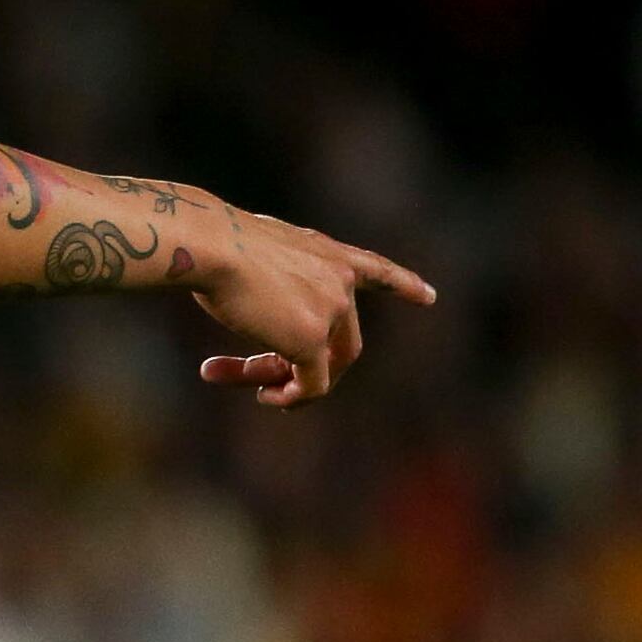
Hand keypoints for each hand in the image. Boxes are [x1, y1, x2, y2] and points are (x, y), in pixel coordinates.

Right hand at [190, 202, 435, 406]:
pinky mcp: (312, 340)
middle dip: (304, 367)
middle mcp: (339, 279)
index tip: (429, 297)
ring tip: (255, 393)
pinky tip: (264, 397)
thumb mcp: (251, 255)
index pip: (375, 269)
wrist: (211, 245)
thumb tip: (253, 307)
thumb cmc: (212, 244)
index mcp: (325, 252)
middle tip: (265, 386)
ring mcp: (331, 310)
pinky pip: (312, 385)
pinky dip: (290, 398)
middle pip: (341, 341)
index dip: (403, 284)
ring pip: (321, 366)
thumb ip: (267, 282)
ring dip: (284, 382)